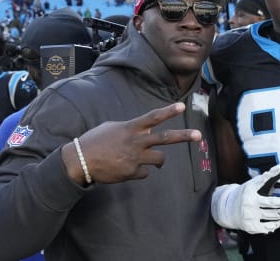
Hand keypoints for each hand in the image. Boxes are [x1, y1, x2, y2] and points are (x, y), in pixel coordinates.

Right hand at [61, 102, 201, 184]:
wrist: (80, 161)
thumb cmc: (95, 141)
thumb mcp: (112, 127)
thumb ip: (130, 128)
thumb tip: (142, 131)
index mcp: (130, 128)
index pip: (153, 117)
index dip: (168, 112)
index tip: (182, 107)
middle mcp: (136, 142)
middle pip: (165, 138)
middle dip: (183, 136)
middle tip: (198, 136)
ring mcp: (135, 158)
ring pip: (160, 160)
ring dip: (159, 161)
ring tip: (157, 161)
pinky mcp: (132, 173)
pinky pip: (145, 172)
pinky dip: (140, 171)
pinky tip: (127, 169)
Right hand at [211, 164, 279, 234]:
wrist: (227, 210)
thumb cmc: (246, 194)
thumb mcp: (254, 183)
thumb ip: (269, 177)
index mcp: (250, 188)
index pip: (263, 179)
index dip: (272, 174)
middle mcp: (250, 202)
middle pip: (273, 203)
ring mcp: (251, 215)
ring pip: (274, 215)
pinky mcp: (252, 227)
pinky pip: (270, 227)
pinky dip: (278, 223)